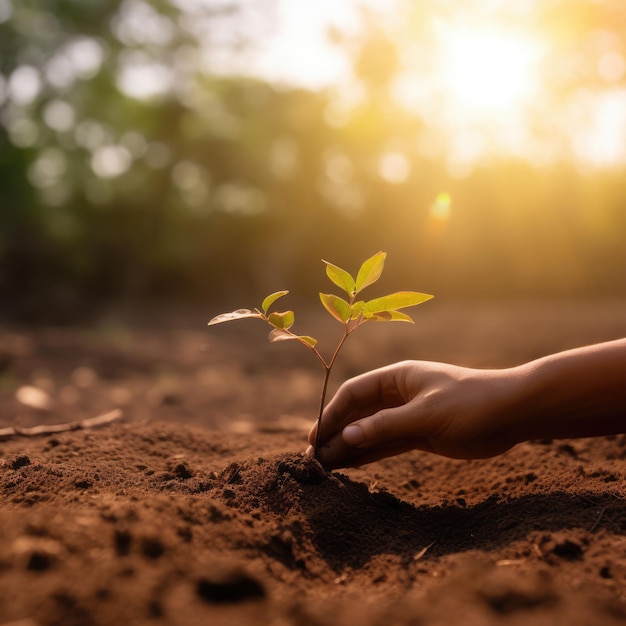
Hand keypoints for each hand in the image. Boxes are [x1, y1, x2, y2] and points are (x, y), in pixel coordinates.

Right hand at [307, 360, 522, 467]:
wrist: (513, 412)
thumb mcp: (425, 415)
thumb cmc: (471, 403)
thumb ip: (385, 427)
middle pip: (358, 413)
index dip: (331, 414)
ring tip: (326, 467)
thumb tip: (345, 437)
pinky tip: (350, 466)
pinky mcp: (420, 434)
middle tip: (314, 458)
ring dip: (349, 446)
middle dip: (336, 433)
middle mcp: (398, 394)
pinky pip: (387, 444)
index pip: (353, 393)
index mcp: (397, 377)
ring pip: (370, 431)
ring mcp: (408, 415)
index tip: (315, 437)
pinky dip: (369, 454)